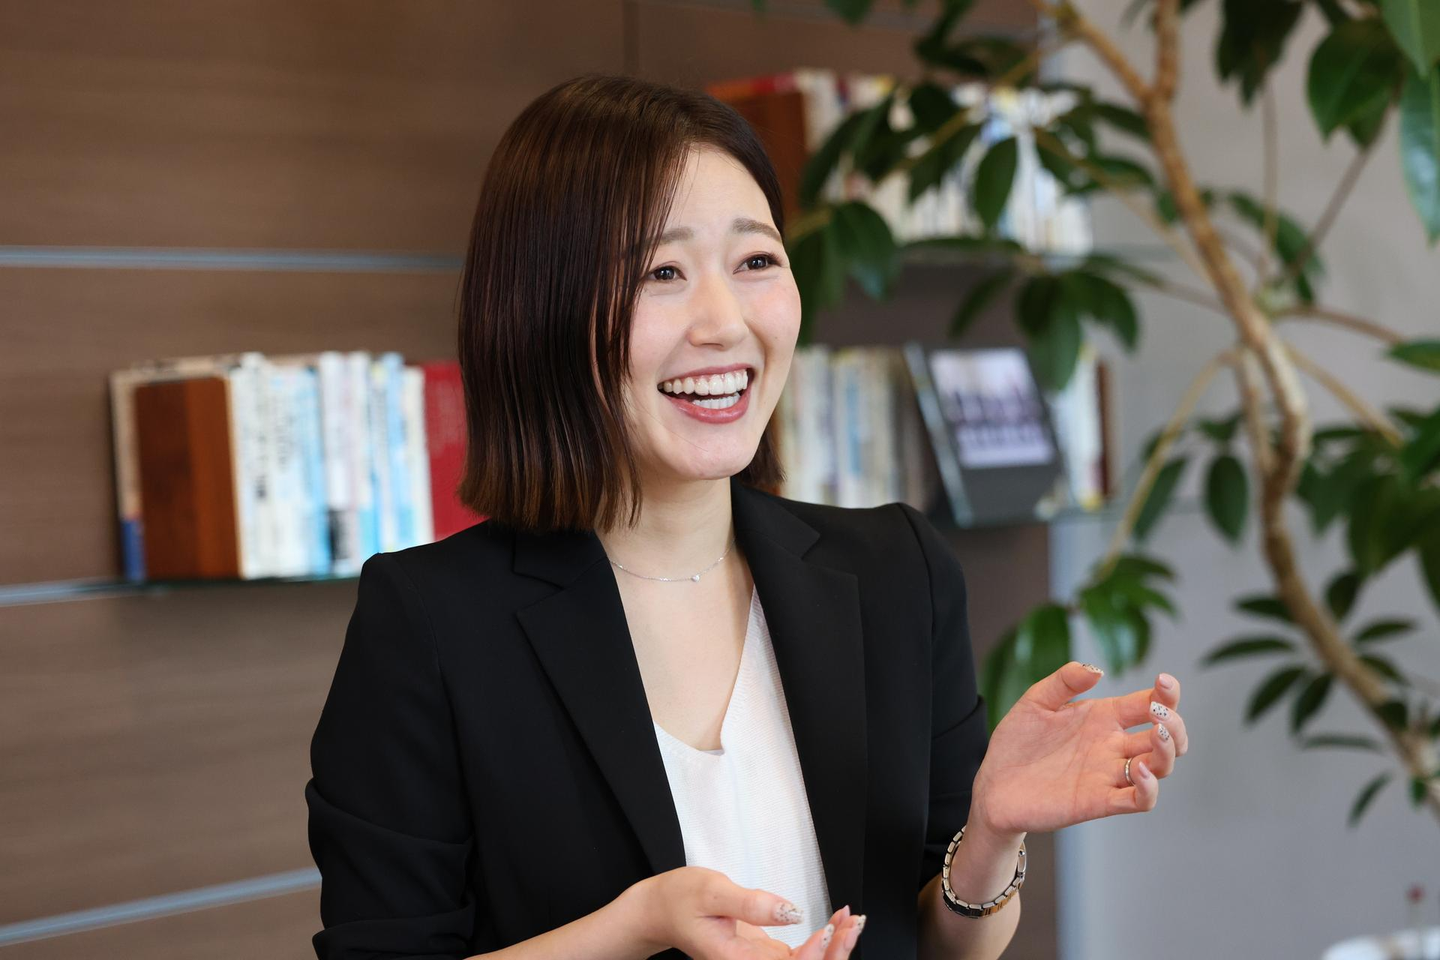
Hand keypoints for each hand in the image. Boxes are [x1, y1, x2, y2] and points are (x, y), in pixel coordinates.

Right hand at [637, 866, 866, 959]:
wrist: (662, 909)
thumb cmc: (680, 899)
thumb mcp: (713, 890)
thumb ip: (751, 903)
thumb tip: (791, 911)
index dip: (813, 956)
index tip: (828, 929)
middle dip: (833, 953)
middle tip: (852, 922)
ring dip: (833, 947)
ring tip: (851, 920)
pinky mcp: (765, 954)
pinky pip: (800, 955)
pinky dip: (822, 941)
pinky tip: (835, 924)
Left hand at [969, 661, 1189, 835]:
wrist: (994, 785)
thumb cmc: (1017, 743)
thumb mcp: (1035, 701)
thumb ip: (1064, 681)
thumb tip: (1096, 669)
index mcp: (1104, 718)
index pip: (1149, 704)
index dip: (1166, 694)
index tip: (1164, 681)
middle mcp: (1112, 746)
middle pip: (1166, 736)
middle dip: (1175, 723)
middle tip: (1160, 714)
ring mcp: (1109, 775)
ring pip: (1159, 767)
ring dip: (1168, 752)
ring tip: (1158, 734)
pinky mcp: (1099, 802)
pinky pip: (1139, 800)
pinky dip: (1149, 788)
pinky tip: (1139, 770)